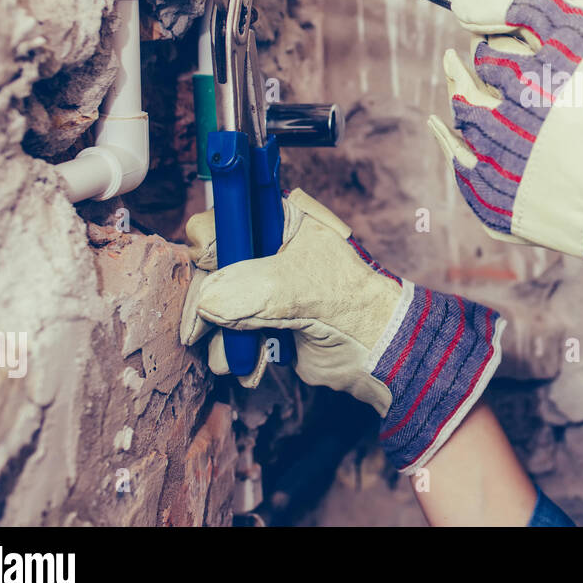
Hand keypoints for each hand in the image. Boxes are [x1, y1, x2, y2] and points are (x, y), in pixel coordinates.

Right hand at [179, 188, 505, 472]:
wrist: (379, 351)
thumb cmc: (354, 305)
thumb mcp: (299, 287)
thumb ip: (248, 288)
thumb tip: (205, 301)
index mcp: (282, 219)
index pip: (226, 217)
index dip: (213, 244)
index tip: (211, 269)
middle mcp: (267, 247)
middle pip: (210, 265)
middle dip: (208, 302)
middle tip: (203, 329)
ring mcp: (262, 285)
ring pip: (213, 304)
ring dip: (220, 336)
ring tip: (240, 355)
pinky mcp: (261, 318)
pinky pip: (227, 332)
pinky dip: (233, 352)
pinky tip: (252, 365)